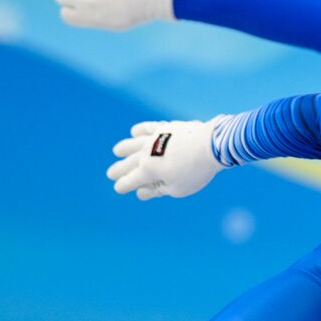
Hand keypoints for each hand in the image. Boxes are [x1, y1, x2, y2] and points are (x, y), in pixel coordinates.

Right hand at [106, 119, 227, 199]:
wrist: (210, 146)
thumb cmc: (195, 172)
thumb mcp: (177, 189)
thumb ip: (157, 190)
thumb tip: (141, 192)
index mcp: (147, 171)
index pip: (130, 181)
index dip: (123, 186)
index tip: (118, 188)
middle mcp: (146, 153)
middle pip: (129, 163)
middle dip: (119, 170)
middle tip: (110, 173)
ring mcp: (154, 139)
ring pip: (134, 144)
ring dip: (124, 148)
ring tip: (117, 151)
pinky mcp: (165, 128)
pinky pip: (147, 128)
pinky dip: (139, 130)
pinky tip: (134, 132)